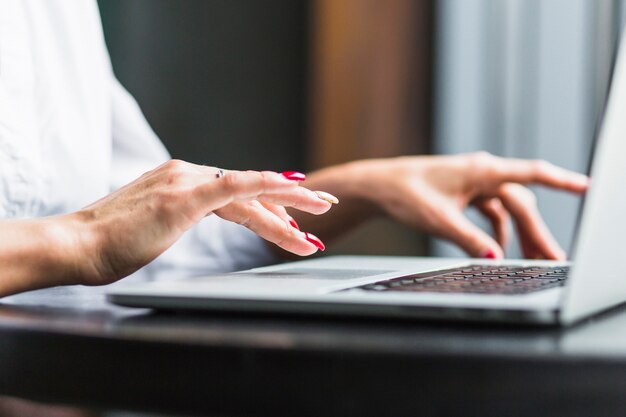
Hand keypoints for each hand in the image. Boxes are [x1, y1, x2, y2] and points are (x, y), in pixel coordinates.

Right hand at [63, 160, 333, 285]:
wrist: (76, 245)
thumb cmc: (109, 244)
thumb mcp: (153, 229)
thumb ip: (176, 219)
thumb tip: (186, 226)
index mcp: (183, 181)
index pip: (238, 194)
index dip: (270, 207)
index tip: (294, 219)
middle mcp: (188, 174)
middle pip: (251, 190)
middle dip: (291, 202)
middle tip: (324, 207)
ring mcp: (186, 181)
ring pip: (250, 193)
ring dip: (288, 211)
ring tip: (318, 226)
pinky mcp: (184, 195)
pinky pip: (235, 187)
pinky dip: (266, 188)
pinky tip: (293, 192)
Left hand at [351, 153, 587, 258]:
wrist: (379, 186)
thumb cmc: (405, 194)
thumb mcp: (439, 221)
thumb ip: (470, 240)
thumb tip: (495, 258)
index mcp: (481, 171)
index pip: (531, 174)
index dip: (561, 181)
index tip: (585, 188)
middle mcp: (481, 173)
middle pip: (521, 203)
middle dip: (537, 232)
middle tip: (552, 259)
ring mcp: (473, 183)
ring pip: (507, 209)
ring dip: (519, 234)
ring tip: (531, 260)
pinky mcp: (464, 193)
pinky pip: (491, 212)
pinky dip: (497, 230)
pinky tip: (498, 250)